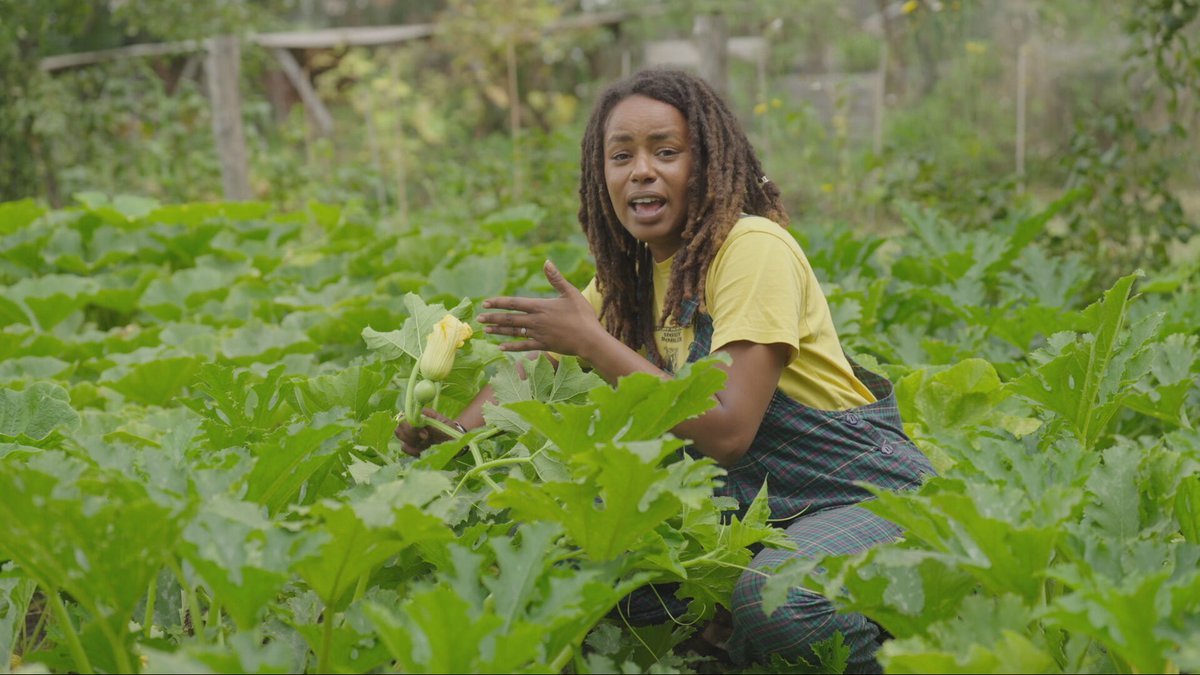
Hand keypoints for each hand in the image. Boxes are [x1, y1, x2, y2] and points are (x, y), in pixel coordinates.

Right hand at [394, 409, 462, 456]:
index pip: (406, 416)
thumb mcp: (444, 427)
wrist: (453, 441)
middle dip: (411, 435)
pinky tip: (421, 452)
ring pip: (400, 436)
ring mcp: (411, 432)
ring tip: (425, 444)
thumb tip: (420, 425)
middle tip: (425, 439)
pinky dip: (411, 451)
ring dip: (411, 443)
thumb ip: (432, 426)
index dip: (411, 427)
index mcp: (421, 414)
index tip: (425, 434)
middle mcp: (414, 422)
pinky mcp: (411, 443)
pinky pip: (404, 447)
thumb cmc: (450, 431)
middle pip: (400, 426)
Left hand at [478, 260, 602, 356]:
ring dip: (499, 331)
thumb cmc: (583, 315)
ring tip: (486, 331)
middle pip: (510, 319)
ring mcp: (538, 334)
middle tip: (479, 319)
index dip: (498, 303)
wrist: (590, 340)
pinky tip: (501, 347)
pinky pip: (524, 347)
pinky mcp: (543, 346)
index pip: (514, 303)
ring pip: (514, 332)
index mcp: (540, 306)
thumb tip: (546, 262)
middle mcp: (536, 321)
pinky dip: (512, 347)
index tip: (485, 303)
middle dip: (493, 318)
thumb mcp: (570, 293)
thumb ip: (556, 279)